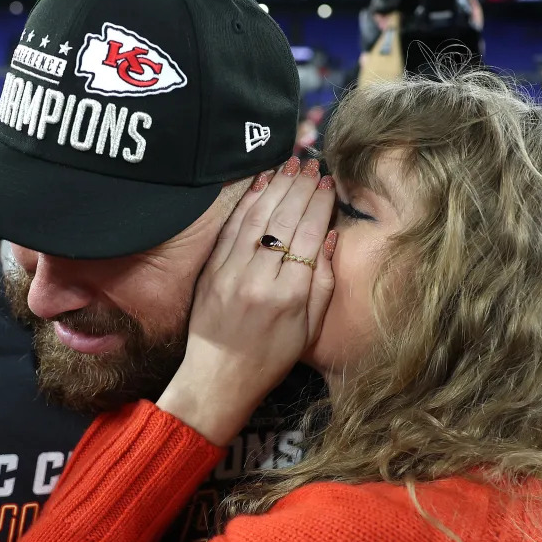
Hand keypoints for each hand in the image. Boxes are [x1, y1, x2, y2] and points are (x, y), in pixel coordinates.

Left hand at [157, 158, 336, 444]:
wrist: (218, 378)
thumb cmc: (271, 358)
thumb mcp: (310, 330)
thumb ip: (323, 283)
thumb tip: (329, 236)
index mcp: (289, 296)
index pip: (308, 235)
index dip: (319, 204)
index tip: (327, 183)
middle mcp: (259, 279)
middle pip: (283, 220)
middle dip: (299, 187)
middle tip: (311, 163)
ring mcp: (230, 272)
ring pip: (256, 217)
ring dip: (275, 186)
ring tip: (290, 164)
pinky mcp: (212, 270)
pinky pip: (232, 227)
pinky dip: (247, 202)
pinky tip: (260, 183)